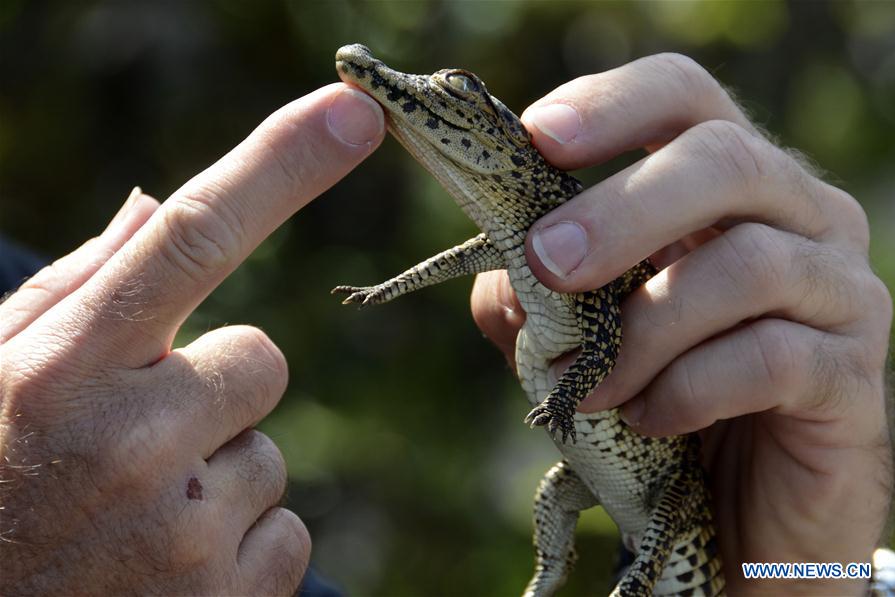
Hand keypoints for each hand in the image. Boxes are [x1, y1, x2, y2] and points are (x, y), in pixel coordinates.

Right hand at [0, 83, 383, 594]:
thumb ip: (78, 288)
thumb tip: (157, 206)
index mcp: (65, 367)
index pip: (194, 238)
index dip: (281, 168)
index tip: (353, 116)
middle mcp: (130, 440)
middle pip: (261, 357)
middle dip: (213, 388)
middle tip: (137, 440)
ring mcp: (182, 529)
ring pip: (270, 455)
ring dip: (217, 476)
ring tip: (135, 515)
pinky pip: (286, 532)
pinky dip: (240, 547)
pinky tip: (166, 566)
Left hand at [471, 54, 892, 593]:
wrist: (747, 502)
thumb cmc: (660, 394)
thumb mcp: (583, 336)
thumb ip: (538, 299)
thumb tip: (505, 276)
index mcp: (727, 186)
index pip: (685, 96)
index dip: (611, 103)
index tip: (539, 138)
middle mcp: (801, 216)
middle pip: (726, 159)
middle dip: (622, 210)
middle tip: (547, 261)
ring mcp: (838, 291)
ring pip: (749, 264)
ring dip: (643, 329)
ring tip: (588, 384)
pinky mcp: (850, 374)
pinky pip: (772, 357)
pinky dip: (687, 388)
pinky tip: (647, 419)